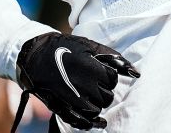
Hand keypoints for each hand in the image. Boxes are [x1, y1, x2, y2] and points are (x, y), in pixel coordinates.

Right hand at [15, 32, 139, 129]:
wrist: (34, 54)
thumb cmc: (65, 47)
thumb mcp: (89, 46)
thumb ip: (114, 58)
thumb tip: (136, 72)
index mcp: (90, 68)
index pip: (112, 80)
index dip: (110, 78)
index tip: (103, 74)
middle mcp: (81, 84)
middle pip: (106, 97)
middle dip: (105, 92)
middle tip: (98, 85)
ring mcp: (69, 97)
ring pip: (94, 110)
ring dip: (97, 105)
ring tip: (92, 96)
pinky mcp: (59, 106)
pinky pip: (77, 120)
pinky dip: (88, 123)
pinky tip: (94, 122)